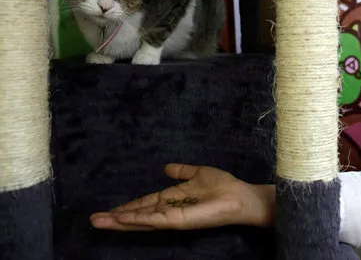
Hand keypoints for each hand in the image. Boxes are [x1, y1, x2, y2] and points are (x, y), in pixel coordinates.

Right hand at [90, 163, 274, 230]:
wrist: (238, 196)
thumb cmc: (222, 186)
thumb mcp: (198, 173)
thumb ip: (181, 171)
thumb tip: (166, 167)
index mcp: (172, 198)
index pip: (145, 204)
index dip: (128, 207)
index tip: (109, 209)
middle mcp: (168, 209)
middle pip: (137, 214)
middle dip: (116, 217)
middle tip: (94, 220)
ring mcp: (171, 217)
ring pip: (140, 220)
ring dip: (119, 221)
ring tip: (99, 221)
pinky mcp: (177, 221)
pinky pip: (153, 220)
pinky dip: (137, 219)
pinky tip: (121, 219)